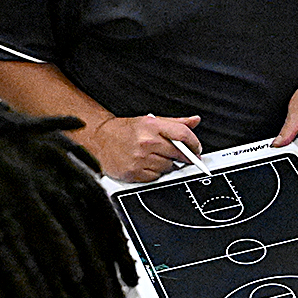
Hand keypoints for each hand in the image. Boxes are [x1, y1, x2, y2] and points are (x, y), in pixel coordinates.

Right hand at [88, 113, 204, 181]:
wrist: (100, 140)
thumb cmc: (126, 131)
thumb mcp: (150, 121)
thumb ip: (175, 122)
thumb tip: (194, 121)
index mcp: (152, 126)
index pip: (182, 134)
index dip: (195, 143)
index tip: (197, 148)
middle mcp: (146, 142)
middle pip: (178, 153)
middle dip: (185, 156)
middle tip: (184, 156)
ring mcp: (140, 159)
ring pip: (169, 167)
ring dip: (169, 164)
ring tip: (158, 157)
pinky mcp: (134, 173)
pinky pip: (156, 177)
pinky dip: (156, 172)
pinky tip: (148, 164)